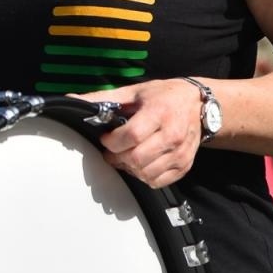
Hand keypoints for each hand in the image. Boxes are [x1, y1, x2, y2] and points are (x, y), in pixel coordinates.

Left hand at [73, 77, 203, 187]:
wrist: (200, 105)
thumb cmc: (164, 96)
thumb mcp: (134, 92)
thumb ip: (103, 98)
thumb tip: (72, 100)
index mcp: (159, 112)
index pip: (132, 136)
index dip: (113, 141)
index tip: (107, 138)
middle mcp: (172, 134)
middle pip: (137, 158)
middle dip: (118, 157)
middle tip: (112, 150)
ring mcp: (180, 152)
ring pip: (146, 173)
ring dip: (129, 168)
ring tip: (126, 156)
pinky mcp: (185, 165)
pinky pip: (158, 181)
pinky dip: (144, 176)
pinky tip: (140, 163)